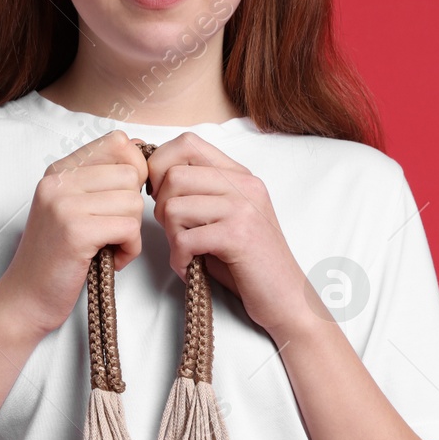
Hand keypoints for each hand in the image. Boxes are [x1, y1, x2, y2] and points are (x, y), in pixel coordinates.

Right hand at [0, 131, 149, 338]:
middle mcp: (58, 181)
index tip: (120, 202)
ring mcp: (64, 204)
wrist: (26, 299)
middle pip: (131, 174)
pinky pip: (129, 228)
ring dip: (131, 232)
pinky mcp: (75, 231)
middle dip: (132, 208)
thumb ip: (99, 181)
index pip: (117, 142)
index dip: (134, 171)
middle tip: (112, 232)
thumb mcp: (72, 209)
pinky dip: (129, 250)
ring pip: (133, 201)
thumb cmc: (56, 258)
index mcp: (59, 170)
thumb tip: (139, 151)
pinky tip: (111, 260)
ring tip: (109, 248)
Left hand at [144, 133, 316, 338]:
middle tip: (176, 233)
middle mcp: (243, 184)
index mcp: (239, 174)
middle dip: (161, 208)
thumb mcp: (225, 217)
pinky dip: (179, 260)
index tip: (160, 195)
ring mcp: (243, 208)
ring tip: (186, 253)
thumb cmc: (248, 262)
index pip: (187, 143)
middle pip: (173, 176)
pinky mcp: (238, 237)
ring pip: (174, 207)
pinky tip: (191, 268)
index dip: (160, 166)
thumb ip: (198, 193)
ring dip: (171, 236)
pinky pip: (185, 239)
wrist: (286, 296)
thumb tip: (152, 179)